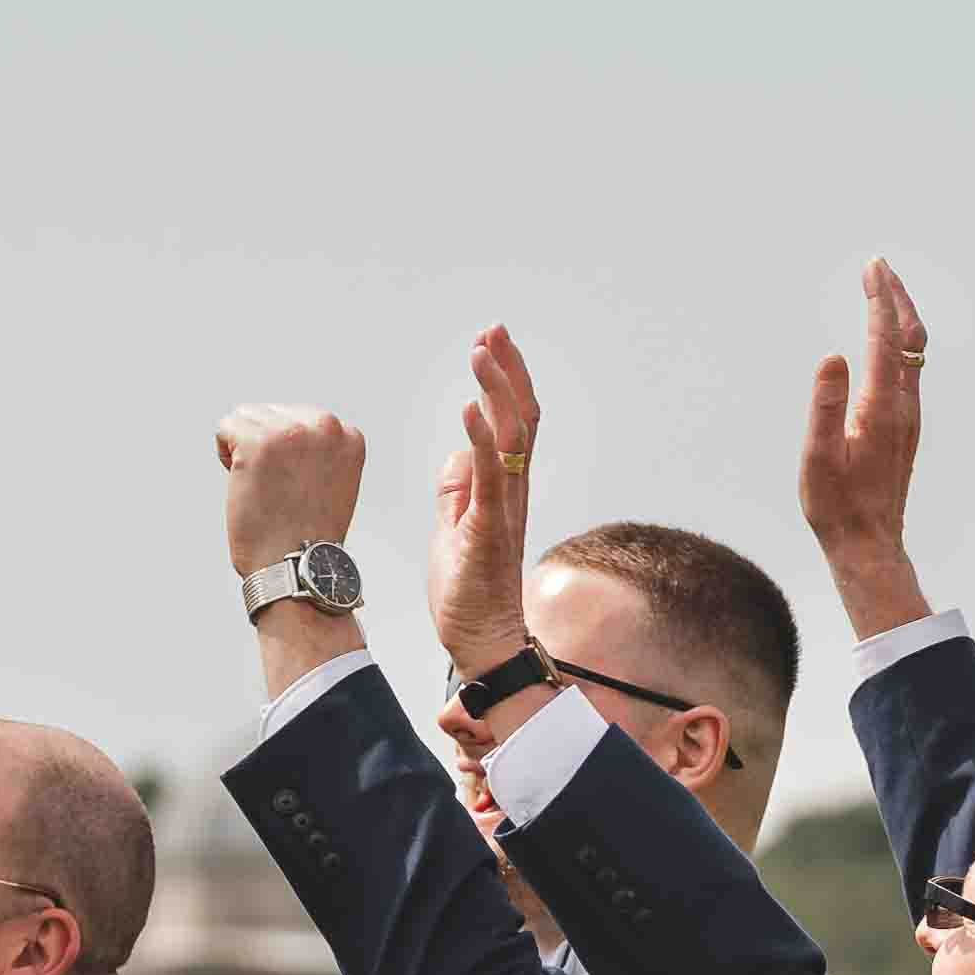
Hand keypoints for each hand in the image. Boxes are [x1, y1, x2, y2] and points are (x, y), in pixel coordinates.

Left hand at [216, 401, 367, 584]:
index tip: (293, 484)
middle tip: (275, 489)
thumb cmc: (307, 536)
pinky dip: (225, 455)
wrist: (297, 566)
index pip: (299, 418)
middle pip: (271, 412)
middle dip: (263, 446)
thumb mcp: (331, 481)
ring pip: (246, 417)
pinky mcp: (259, 441)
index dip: (286, 451)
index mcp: (348, 436)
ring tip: (262, 486)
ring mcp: (292, 432)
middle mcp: (326, 426)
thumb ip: (318, 450)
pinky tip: (244, 482)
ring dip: (243, 450)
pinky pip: (226, 428)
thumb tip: (287, 428)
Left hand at [432, 324, 546, 676]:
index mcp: (504, 489)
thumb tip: (458, 455)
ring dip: (497, 390)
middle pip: (520, 418)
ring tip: (482, 352)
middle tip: (493, 331)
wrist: (481, 643)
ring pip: (511, 438)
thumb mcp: (453, 529)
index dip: (503, 380)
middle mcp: (512, 493)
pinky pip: (490, 478)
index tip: (490, 343)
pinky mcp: (488, 531)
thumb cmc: (468, 592)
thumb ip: (458, 491)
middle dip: (507, 370)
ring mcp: (503, 511)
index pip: (512, 423)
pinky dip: (481, 438)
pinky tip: (470, 407)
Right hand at [801, 258, 934, 637]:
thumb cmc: (837, 506)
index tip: (872, 266)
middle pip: (911, 338)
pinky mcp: (904, 428)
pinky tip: (888, 343)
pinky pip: (909, 371)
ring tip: (884, 293)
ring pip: (914, 354)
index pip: (885, 339)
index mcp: (882, 408)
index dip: (880, 299)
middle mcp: (904, 407)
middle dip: (897, 298)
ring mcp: (909, 418)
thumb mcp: (819, 457)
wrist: (869, 545)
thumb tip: (831, 357)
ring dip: (901, 318)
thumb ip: (826, 405)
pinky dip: (900, 342)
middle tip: (879, 267)